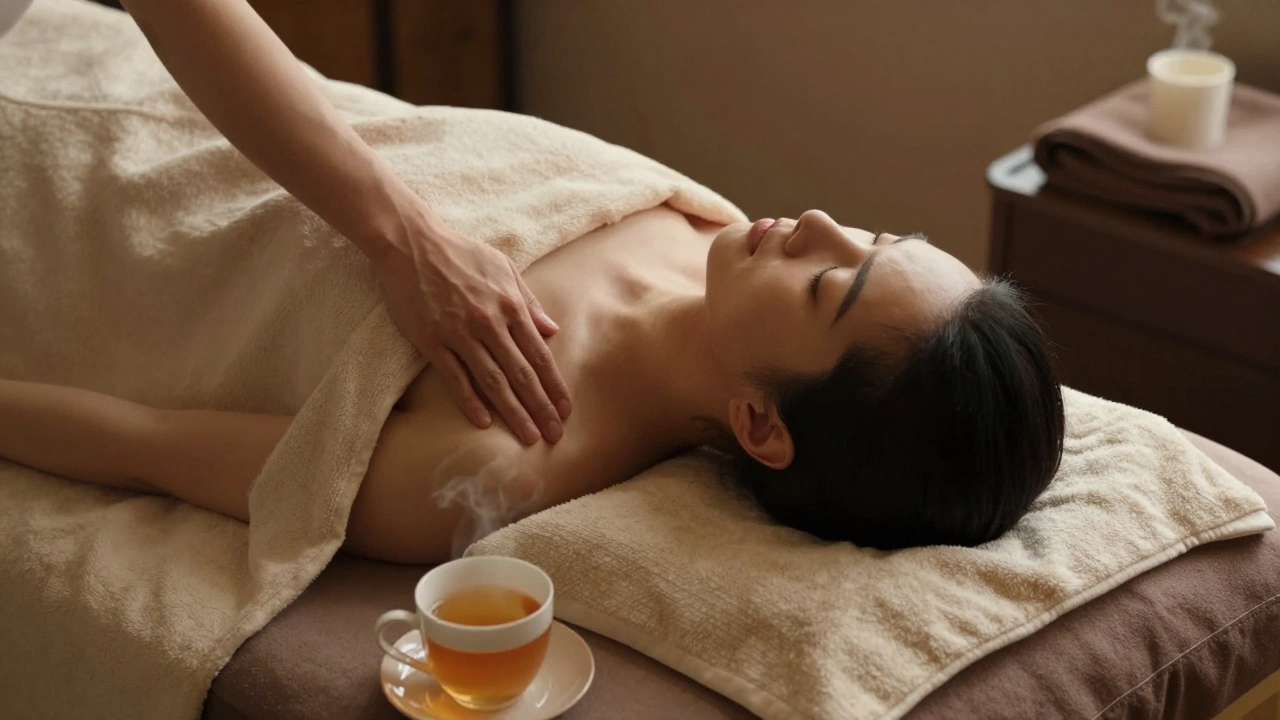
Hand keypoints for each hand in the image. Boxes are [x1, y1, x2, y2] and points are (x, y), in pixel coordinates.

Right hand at [372, 217, 570, 444]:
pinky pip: (455, 378)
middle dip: (541, 407)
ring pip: (493, 381)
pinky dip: (470, 401)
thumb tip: (552, 330)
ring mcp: (459, 333)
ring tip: (529, 436)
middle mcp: (489, 322)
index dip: (554, 385)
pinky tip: (484, 422)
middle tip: (555, 434)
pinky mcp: (432, 341)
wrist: (411, 243)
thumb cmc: (461, 253)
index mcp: (510, 305)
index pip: (539, 354)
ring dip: (513, 411)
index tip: (566, 409)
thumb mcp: (504, 268)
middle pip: (521, 373)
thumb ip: (529, 301)